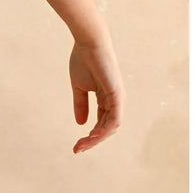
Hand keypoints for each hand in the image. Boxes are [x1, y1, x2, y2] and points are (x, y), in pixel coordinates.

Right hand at [69, 37, 123, 153]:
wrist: (88, 43)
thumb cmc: (83, 60)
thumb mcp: (79, 87)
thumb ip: (81, 104)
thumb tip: (81, 124)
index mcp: (106, 98)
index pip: (101, 123)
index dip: (90, 136)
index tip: (76, 146)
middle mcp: (114, 101)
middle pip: (106, 128)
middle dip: (92, 141)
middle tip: (78, 149)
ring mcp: (117, 98)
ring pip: (111, 127)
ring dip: (97, 138)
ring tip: (84, 144)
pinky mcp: (117, 95)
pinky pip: (114, 118)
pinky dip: (105, 129)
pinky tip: (93, 135)